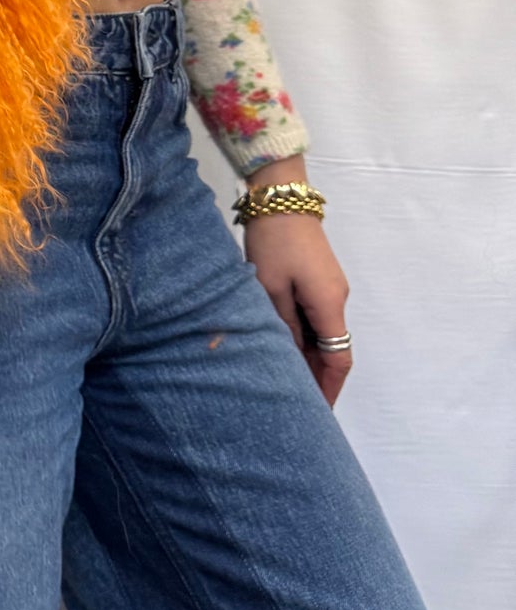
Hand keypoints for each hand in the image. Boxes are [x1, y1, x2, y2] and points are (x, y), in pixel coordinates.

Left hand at [243, 212, 352, 407]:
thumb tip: (291, 356)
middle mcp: (337, 298)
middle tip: (298, 402)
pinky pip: (316, 315)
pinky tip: (285, 344)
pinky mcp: (318, 276)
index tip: (320, 412)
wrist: (282, 197)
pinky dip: (304, 335)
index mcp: (329, 304)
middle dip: (319, 377)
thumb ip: (283, 324)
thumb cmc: (273, 242)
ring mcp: (330, 286)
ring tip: (288, 379)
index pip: (339, 358)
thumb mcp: (270, 287)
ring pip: (324, 332)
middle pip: (334, 348)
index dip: (330, 388)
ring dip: (310, 355)